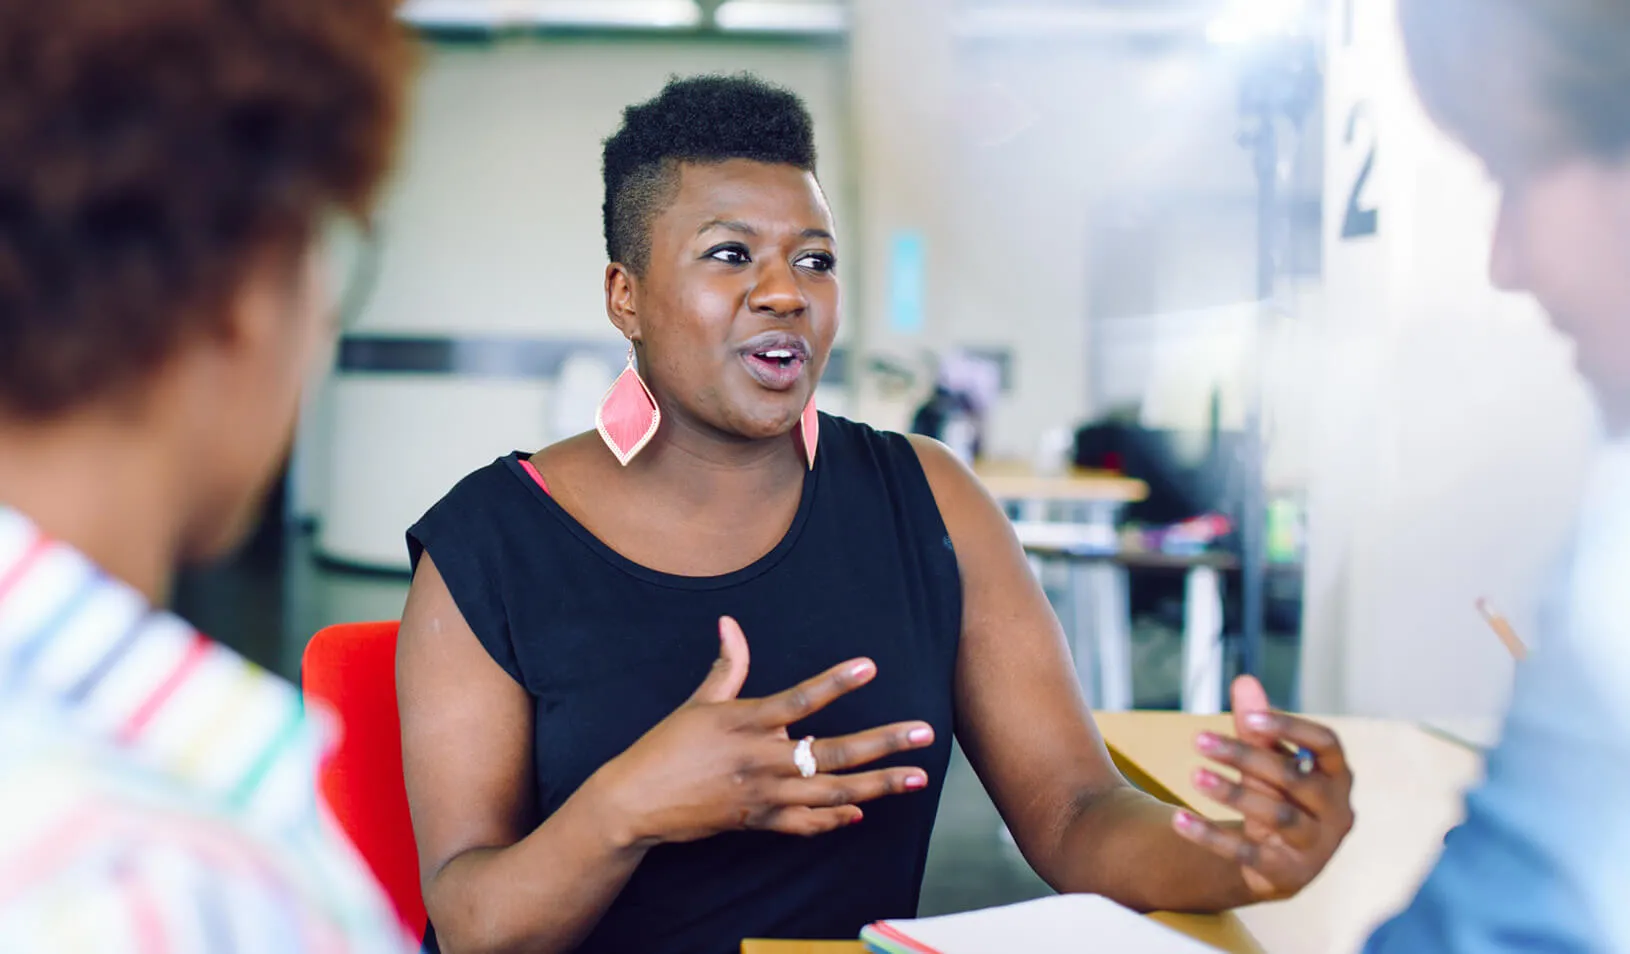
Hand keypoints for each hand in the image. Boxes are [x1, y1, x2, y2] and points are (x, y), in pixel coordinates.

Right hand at [588, 616, 933, 847]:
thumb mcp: (698, 703)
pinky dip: (835, 819)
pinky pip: (806, 823)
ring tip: (915, 778)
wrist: (635, 802)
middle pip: (834, 753)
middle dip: (884, 744)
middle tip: (924, 734)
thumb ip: (727, 665)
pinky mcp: (759, 822)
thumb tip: (730, 623)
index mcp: (747, 722)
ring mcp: (764, 795)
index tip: (870, 667)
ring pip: (832, 793)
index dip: (836, 682)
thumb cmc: (666, 746)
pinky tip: (862, 810)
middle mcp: (762, 760)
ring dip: (878, 786)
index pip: (801, 699)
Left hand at [1170, 676, 1355, 901]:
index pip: (1325, 744)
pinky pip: (1247, 854)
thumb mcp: (1269, 760)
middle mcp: (1336, 811)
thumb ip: (1257, 725)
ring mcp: (1316, 846)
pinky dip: (1211, 836)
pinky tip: (1179, 819)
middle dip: (1246, 756)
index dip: (1290, 728)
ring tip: (1195, 775)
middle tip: (1198, 738)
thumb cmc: (1280, 795)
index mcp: (1337, 775)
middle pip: (1294, 779)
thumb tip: (1244, 680)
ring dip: (1234, 794)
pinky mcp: (1288, 874)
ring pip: (1278, 817)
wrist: (1282, 862)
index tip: (1249, 716)